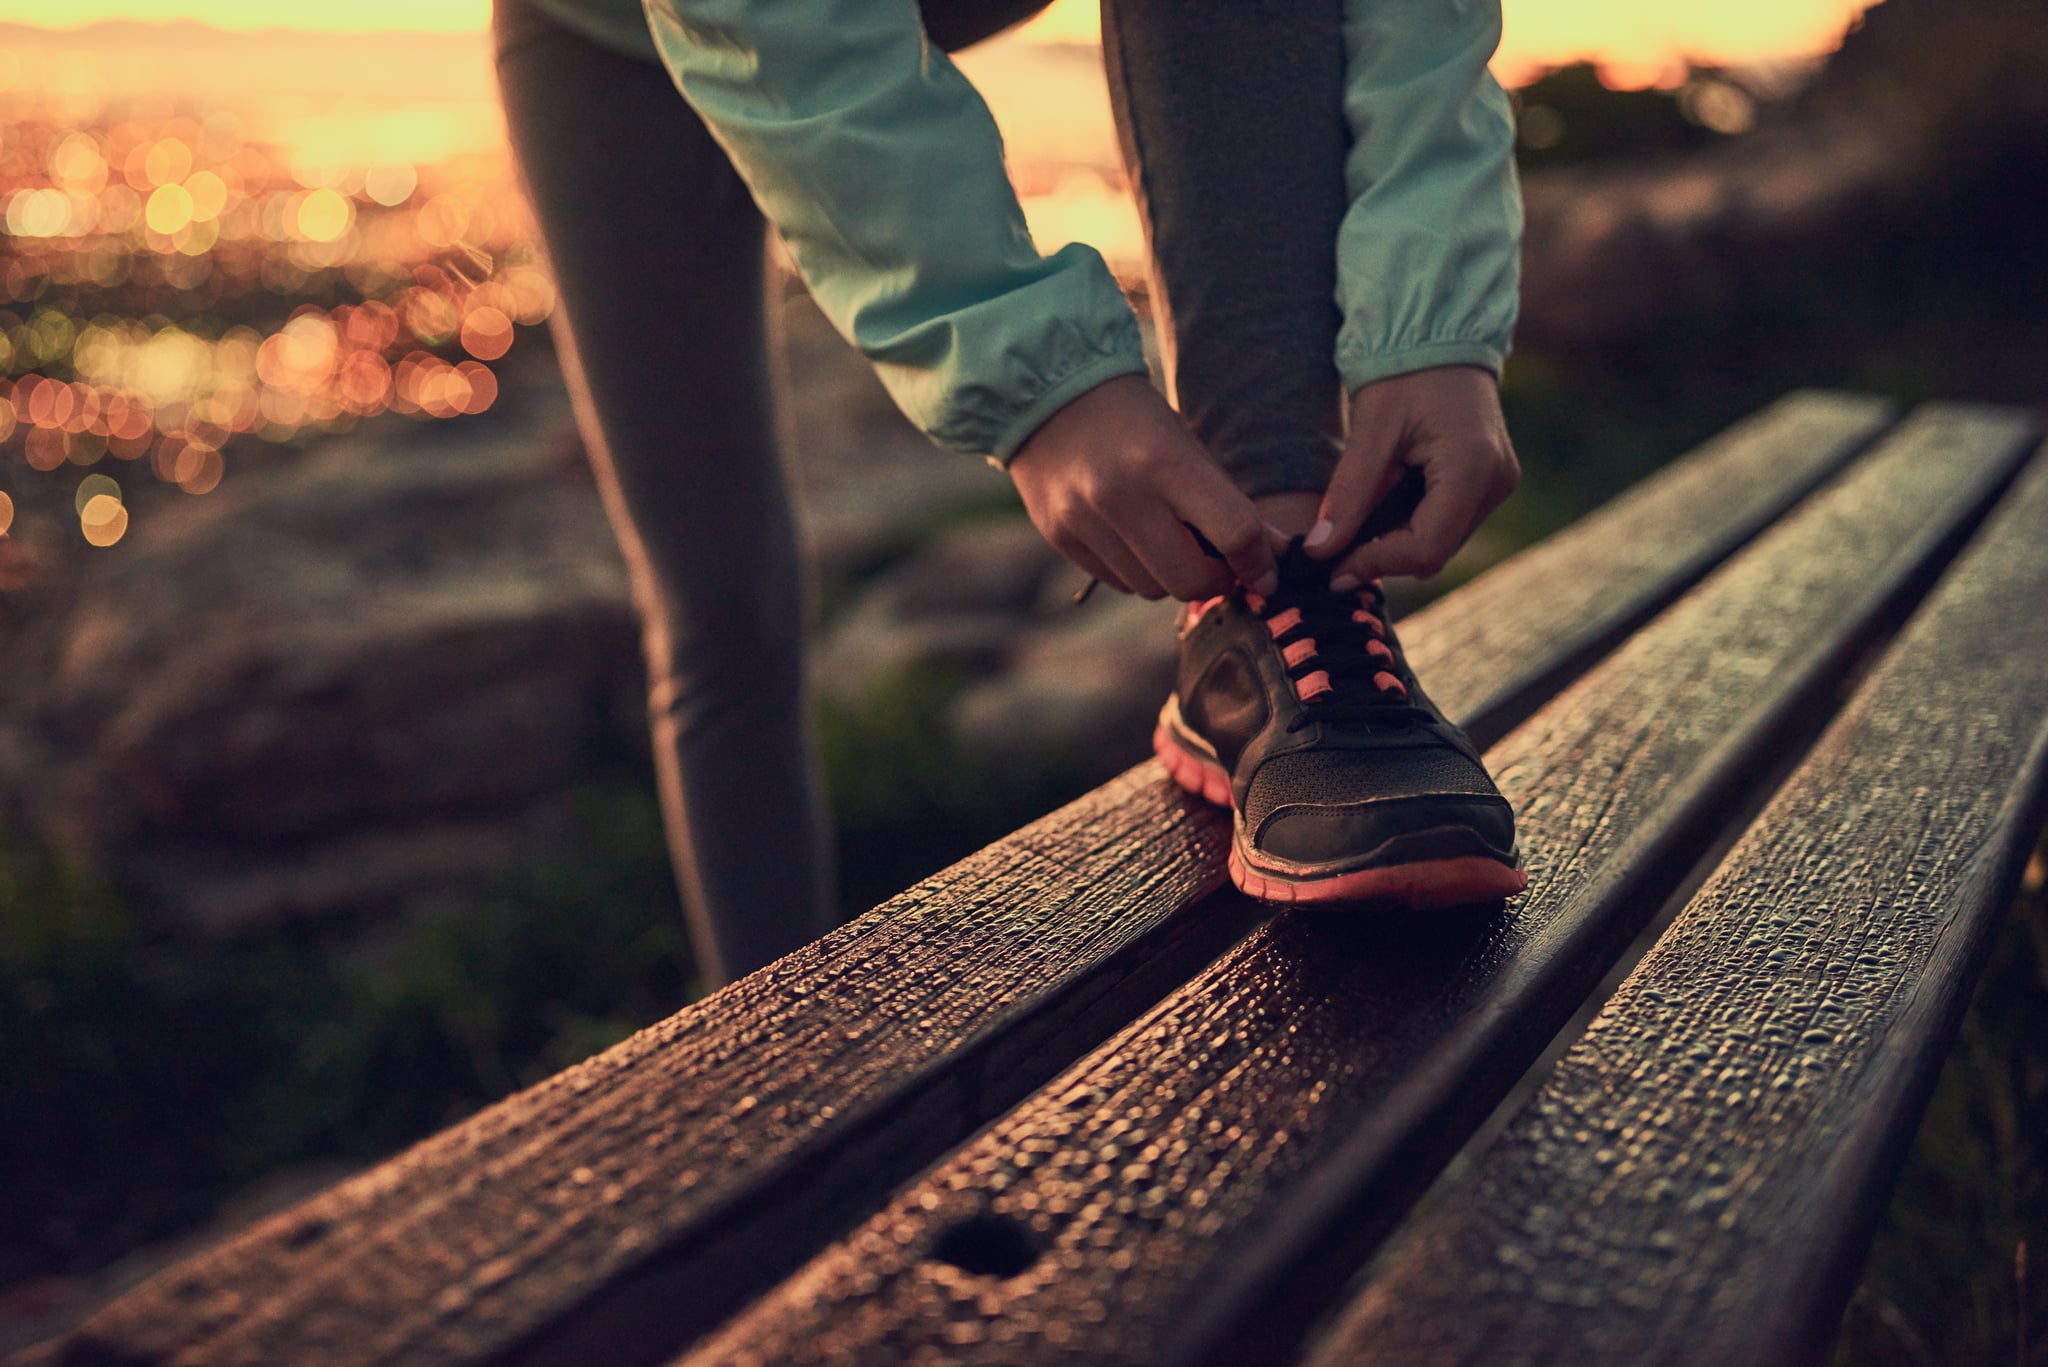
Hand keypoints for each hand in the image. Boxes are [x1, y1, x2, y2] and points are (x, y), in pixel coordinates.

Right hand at [1009, 374, 1277, 600]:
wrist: (1049, 393)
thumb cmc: (1136, 421)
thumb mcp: (1188, 448)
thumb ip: (1231, 504)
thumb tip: (1277, 556)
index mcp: (1165, 461)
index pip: (1233, 532)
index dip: (1258, 562)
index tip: (1265, 574)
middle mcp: (1120, 494)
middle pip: (1189, 580)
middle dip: (1216, 581)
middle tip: (1220, 566)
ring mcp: (1082, 519)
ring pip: (1150, 589)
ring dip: (1172, 577)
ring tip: (1172, 545)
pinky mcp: (1058, 536)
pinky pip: (1116, 582)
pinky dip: (1136, 572)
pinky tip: (1134, 540)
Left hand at [1304, 366, 1519, 583]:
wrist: (1439, 334)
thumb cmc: (1404, 371)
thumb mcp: (1370, 430)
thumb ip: (1348, 494)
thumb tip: (1319, 553)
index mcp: (1472, 467)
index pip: (1426, 548)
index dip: (1376, 563)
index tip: (1331, 568)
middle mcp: (1496, 482)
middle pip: (1434, 551)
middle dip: (1383, 554)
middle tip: (1333, 550)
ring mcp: (1498, 483)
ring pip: (1441, 542)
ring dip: (1395, 540)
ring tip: (1354, 520)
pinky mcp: (1490, 481)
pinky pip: (1447, 522)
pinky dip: (1411, 524)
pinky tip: (1381, 505)